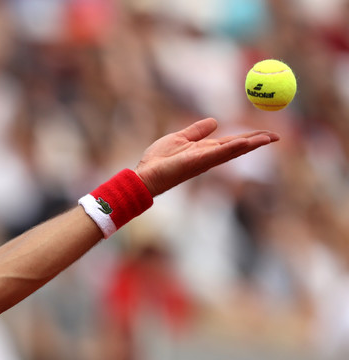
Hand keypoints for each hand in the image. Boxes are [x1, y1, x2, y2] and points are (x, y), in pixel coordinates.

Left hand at [134, 118, 278, 195]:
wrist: (145, 174)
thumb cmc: (159, 160)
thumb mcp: (180, 138)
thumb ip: (197, 131)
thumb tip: (215, 121)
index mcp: (206, 150)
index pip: (233, 142)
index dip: (251, 137)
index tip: (268, 134)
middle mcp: (209, 156)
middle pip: (238, 147)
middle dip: (257, 142)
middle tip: (277, 136)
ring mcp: (204, 160)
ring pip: (232, 151)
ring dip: (251, 144)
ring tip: (268, 138)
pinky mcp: (196, 162)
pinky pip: (217, 154)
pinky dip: (231, 148)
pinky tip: (244, 142)